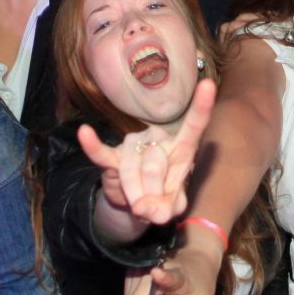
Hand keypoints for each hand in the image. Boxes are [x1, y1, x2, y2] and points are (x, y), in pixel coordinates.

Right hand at [77, 78, 214, 226]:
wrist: (135, 204)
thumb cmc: (162, 198)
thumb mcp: (172, 206)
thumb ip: (167, 208)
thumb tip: (148, 210)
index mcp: (182, 148)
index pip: (195, 125)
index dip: (201, 106)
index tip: (208, 84)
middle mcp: (158, 139)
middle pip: (156, 166)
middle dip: (152, 195)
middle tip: (151, 208)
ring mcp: (133, 145)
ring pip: (133, 170)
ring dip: (134, 194)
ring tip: (138, 205)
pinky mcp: (112, 157)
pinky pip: (101, 153)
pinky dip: (93, 147)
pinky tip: (85, 133)